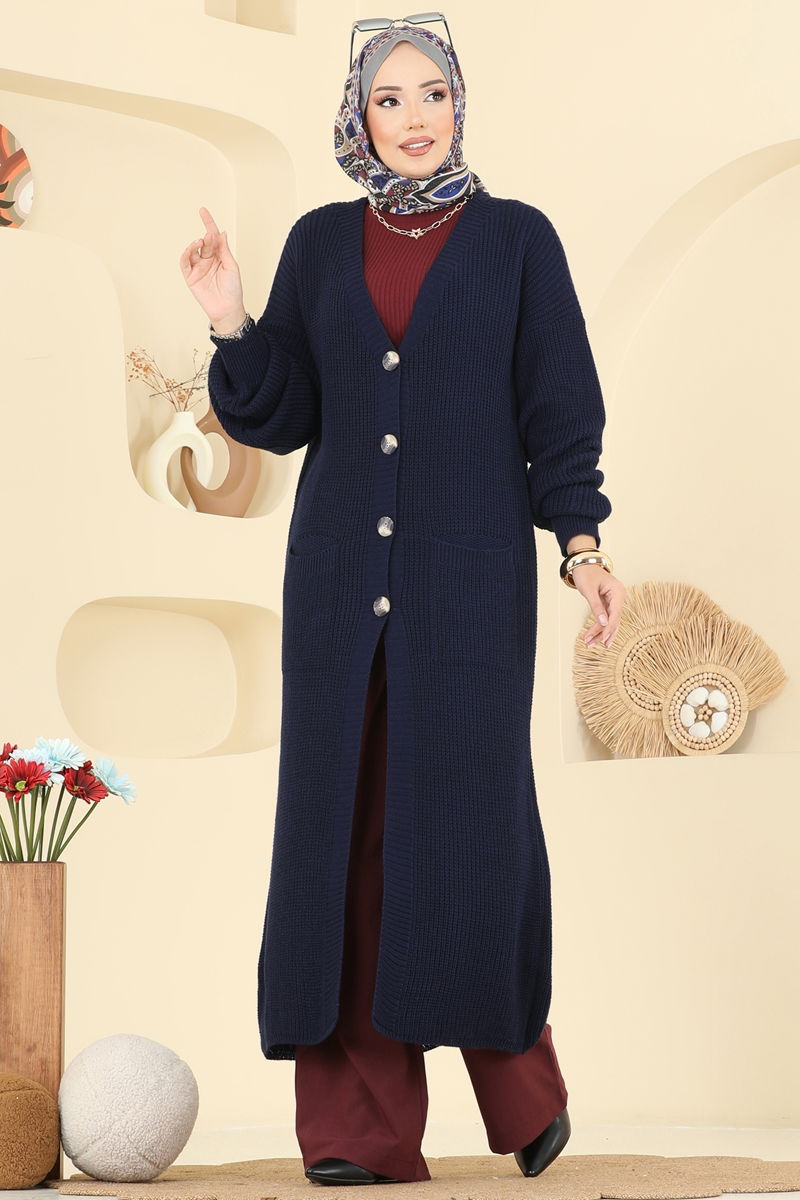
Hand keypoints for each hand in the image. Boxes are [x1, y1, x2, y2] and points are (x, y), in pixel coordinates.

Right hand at [179, 206, 244, 326]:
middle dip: (206, 236)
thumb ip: (224, 249)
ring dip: (195, 244)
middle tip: (209, 236)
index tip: (203, 210)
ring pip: (192, 250)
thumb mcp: (231, 266)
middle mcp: (207, 260)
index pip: (212, 236)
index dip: (208, 223)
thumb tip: (221, 232)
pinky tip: (192, 249)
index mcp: (219, 256)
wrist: (228, 309)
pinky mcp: (190, 277)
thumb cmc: (233, 289)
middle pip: (203, 242)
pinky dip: (186, 253)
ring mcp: (198, 268)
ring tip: (200, 242)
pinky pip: (184, 262)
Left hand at [570, 564, 626, 648]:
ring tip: (589, 644)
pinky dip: (598, 627)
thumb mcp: (589, 590)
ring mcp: (614, 601)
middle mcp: (619, 597)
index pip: (616, 614)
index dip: (609, 628)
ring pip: (609, 621)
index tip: (603, 640)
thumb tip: (603, 623)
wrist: (582, 564)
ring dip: (599, 633)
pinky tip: (593, 637)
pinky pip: (605, 618)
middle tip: (590, 644)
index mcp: (618, 592)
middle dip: (602, 633)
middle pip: (613, 620)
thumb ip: (596, 606)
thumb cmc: (586, 573)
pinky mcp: (608, 604)